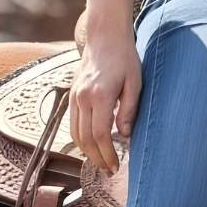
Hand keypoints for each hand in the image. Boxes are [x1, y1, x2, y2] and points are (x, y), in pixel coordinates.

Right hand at [69, 24, 141, 174]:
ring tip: (101, 162)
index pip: (99, 135)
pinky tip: (91, 145)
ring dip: (87, 152)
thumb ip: (129, 109)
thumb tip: (124, 136)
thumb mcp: (135, 81)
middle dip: (97, 158)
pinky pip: (72, 123)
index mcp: (100, 95)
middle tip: (110, 170)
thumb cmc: (124, 57)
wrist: (104, 36)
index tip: (115, 166)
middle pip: (85, 139)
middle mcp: (83, 97)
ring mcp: (74, 96)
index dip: (107, 154)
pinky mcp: (71, 95)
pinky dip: (80, 139)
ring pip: (75, 134)